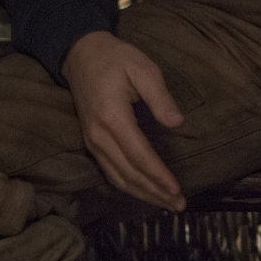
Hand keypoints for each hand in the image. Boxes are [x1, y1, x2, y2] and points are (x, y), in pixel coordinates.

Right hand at [62, 30, 185, 211]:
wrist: (81, 55)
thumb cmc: (116, 59)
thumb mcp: (143, 68)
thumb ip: (160, 96)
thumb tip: (177, 123)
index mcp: (113, 117)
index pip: (139, 156)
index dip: (158, 175)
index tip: (177, 189)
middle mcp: (99, 136)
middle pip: (129, 174)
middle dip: (154, 192)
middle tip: (179, 205)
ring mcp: (92, 141)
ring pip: (118, 178)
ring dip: (142, 194)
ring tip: (167, 204)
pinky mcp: (92, 143)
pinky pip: (110, 172)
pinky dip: (128, 186)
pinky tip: (144, 192)